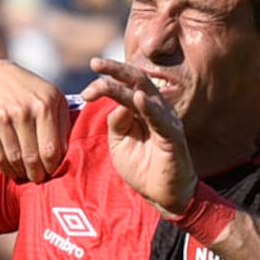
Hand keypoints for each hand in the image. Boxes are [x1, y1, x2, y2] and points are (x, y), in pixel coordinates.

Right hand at [0, 61, 72, 181]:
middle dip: (37, 174)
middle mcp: (24, 109)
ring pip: (15, 159)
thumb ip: (64, 124)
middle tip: (39, 178)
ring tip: (26, 175)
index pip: (51, 149)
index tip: (52, 172)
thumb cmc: (30, 93)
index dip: (52, 167)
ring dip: (21, 173)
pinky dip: (6, 168)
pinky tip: (12, 170)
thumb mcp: (53, 98)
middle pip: (33, 158)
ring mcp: (4, 116)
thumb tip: (69, 155)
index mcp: (46, 104)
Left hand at [85, 58, 194, 213]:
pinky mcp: (173, 137)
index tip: (85, 91)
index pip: (125, 86)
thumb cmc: (143, 168)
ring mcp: (166, 121)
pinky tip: (138, 98)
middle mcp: (156, 109)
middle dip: (115, 70)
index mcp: (142, 109)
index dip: (105, 81)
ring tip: (107, 79)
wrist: (163, 195)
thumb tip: (115, 106)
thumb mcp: (120, 144)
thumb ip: (116, 123)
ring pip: (145, 95)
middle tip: (95, 63)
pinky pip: (161, 119)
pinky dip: (149, 108)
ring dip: (126, 85)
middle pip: (136, 81)